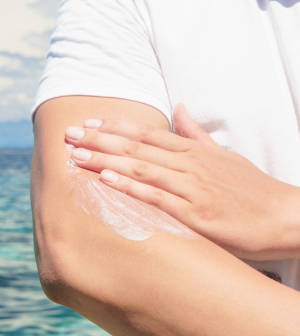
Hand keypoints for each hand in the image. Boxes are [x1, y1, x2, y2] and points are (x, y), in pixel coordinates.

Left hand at [64, 103, 299, 259]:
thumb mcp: (223, 155)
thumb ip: (195, 133)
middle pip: (136, 148)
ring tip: (76, 155)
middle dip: (99, 140)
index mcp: (192, 152)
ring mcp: (191, 188)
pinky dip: (130, 186)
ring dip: (105, 160)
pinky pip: (156, 197)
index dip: (114, 127)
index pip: (146, 134)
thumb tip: (178, 107)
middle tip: (68, 135)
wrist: (284, 217)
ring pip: (141, 168)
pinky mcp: (195, 214)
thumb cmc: (251, 189)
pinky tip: (107, 179)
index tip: (87, 123)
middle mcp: (188, 165)